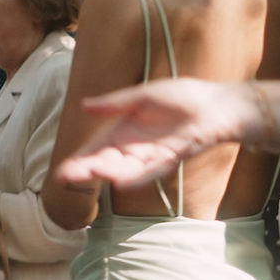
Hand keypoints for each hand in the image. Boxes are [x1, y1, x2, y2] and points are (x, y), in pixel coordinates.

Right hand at [52, 77, 266, 190]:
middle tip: (66, 177)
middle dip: (87, 170)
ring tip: (91, 174)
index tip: (63, 172)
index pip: (95, 149)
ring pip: (124, 170)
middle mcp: (133, 148)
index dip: (80, 160)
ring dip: (107, 174)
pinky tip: (121, 183)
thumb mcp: (143, 96)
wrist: (216, 105)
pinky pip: (151, 172)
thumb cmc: (182, 96)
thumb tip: (83, 107)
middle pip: (105, 163)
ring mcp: (152, 156)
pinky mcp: (171, 160)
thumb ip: (115, 103)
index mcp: (122, 132)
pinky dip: (137, 178)